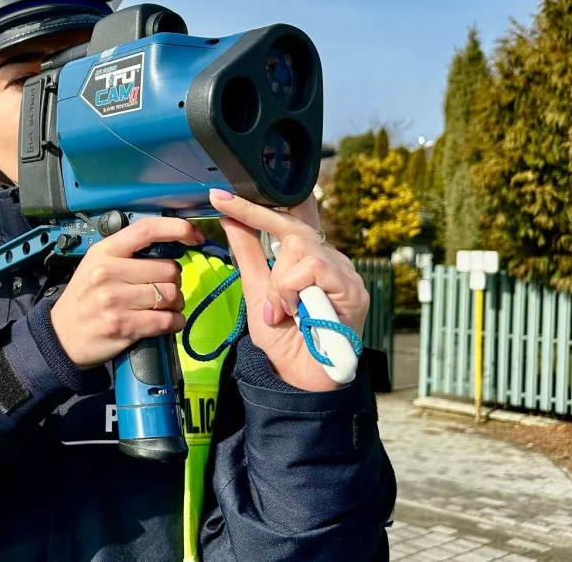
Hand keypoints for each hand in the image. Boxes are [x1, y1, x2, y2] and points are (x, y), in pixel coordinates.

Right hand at [51, 217, 204, 369]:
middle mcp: (108, 272)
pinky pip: (167, 321)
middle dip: (174, 281)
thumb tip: (172, 246)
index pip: (146, 230)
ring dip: (176, 304)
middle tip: (164, 289)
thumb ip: (127, 254)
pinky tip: (168, 322)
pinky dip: (175, 322)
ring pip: (171, 295)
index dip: (177, 228)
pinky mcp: (123, 326)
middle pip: (168, 269)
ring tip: (164, 307)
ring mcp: (115, 300)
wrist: (62, 336)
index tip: (194, 236)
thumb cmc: (84, 298)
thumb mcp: (97, 265)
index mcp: (104, 252)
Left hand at [209, 189, 369, 391]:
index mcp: (308, 259)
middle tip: (229, 221)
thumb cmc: (283, 337)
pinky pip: (311, 267)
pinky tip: (295, 313)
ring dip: (278, 281)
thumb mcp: (256, 289)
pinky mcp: (351, 288)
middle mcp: (329, 260)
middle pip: (292, 226)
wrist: (300, 377)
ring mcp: (343, 272)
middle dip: (258, 224)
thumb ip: (247, 252)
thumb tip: (230, 217)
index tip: (220, 194)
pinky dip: (292, 289)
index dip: (258, 204)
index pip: (288, 218)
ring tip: (280, 310)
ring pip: (299, 247)